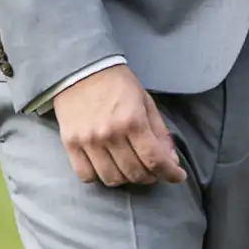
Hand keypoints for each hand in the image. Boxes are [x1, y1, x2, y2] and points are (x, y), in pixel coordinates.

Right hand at [51, 65, 185, 186]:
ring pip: (112, 179)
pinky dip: (99, 177)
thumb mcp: (146, 102)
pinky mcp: (70, 144)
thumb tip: (171, 162)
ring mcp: (88, 141)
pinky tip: (107, 166)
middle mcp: (110, 134)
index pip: (155, 160)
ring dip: (127, 178)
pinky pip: (86, 176)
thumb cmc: (119, 84)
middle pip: (135, 173)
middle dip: (151, 176)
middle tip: (154, 169)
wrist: (82, 69)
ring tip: (131, 168)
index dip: (170, 173)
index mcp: (133, 121)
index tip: (178, 176)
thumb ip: (159, 133)